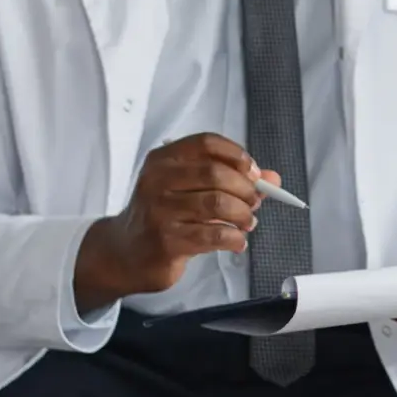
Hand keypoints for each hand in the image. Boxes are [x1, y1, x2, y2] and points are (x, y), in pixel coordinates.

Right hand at [73, 133, 270, 312]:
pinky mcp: (167, 240)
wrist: (125, 253)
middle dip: (245, 188)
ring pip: (217, 203)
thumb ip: (231, 180)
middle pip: (215, 173)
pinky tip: (236, 241)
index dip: (236, 154)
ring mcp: (159, 211)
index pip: (206, 143)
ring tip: (248, 222)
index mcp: (162, 160)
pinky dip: (235, 238)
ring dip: (243, 214)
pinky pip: (214, 234)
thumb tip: (272, 179)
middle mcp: (157, 181)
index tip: (254, 172)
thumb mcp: (189, 190)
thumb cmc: (162, 216)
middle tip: (255, 202)